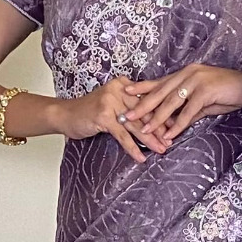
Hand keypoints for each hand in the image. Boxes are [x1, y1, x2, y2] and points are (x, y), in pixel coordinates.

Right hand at [47, 78, 170, 162]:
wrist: (66, 115)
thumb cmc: (91, 112)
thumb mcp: (113, 104)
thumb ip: (131, 107)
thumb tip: (156, 120)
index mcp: (124, 84)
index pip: (147, 100)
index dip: (162, 114)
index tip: (176, 126)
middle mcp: (119, 89)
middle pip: (144, 112)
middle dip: (159, 129)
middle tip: (171, 141)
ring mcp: (110, 102)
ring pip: (135, 124)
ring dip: (150, 140)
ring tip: (161, 150)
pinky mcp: (103, 116)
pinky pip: (122, 135)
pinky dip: (132, 148)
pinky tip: (141, 157)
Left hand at [121, 64, 241, 142]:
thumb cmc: (228, 93)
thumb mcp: (204, 101)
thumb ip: (188, 109)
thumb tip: (174, 123)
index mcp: (185, 74)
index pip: (159, 82)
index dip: (141, 87)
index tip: (125, 92)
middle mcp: (188, 74)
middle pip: (160, 92)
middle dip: (142, 105)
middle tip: (127, 115)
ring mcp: (196, 81)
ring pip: (171, 102)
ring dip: (157, 118)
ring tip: (144, 129)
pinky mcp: (205, 92)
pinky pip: (188, 111)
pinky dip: (178, 124)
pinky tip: (169, 135)